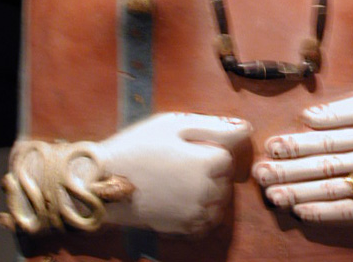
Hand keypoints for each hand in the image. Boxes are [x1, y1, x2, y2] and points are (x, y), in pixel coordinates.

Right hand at [99, 112, 251, 235]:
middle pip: (224, 178)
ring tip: (178, 179)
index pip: (228, 154)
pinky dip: (200, 211)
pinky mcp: (184, 229)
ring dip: (207, 190)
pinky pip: (207, 221)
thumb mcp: (174, 124)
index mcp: (208, 162)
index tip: (185, 146)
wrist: (105, 181)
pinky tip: (179, 199)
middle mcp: (207, 191)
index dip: (208, 147)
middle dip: (209, 168)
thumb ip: (215, 125)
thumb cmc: (139, 146)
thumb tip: (247, 128)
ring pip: (219, 201)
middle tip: (178, 161)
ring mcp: (196, 213)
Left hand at [252, 92, 352, 223]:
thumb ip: (346, 110)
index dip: (297, 141)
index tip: (271, 145)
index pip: (327, 135)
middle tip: (260, 172)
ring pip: (332, 186)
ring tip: (271, 193)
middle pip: (324, 161)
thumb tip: (309, 117)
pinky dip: (325, 212)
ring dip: (298, 191)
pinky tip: (301, 211)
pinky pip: (351, 211)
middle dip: (289, 167)